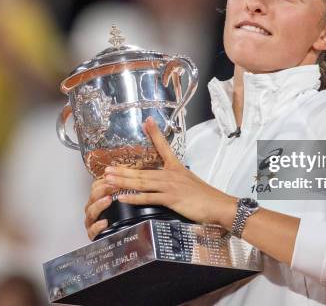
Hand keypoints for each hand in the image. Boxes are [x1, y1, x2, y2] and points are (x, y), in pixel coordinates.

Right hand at [84, 177, 117, 239]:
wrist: (120, 238)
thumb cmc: (120, 218)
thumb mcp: (122, 202)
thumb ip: (121, 191)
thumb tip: (127, 179)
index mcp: (98, 201)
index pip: (95, 188)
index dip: (103, 182)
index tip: (113, 177)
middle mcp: (93, 210)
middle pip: (92, 198)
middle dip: (102, 190)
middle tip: (113, 186)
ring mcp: (92, 222)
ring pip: (91, 212)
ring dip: (99, 205)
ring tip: (108, 200)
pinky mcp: (93, 235)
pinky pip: (92, 231)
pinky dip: (98, 226)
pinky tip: (105, 222)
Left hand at [104, 117, 236, 226]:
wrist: (218, 205)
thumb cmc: (206, 197)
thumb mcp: (190, 183)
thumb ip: (177, 181)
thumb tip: (168, 183)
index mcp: (176, 167)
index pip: (163, 147)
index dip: (155, 133)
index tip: (146, 121)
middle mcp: (171, 174)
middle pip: (142, 171)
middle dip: (123, 169)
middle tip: (107, 168)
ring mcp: (170, 186)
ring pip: (142, 183)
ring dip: (123, 181)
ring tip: (109, 180)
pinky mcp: (171, 198)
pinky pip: (148, 198)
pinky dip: (134, 198)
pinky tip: (123, 198)